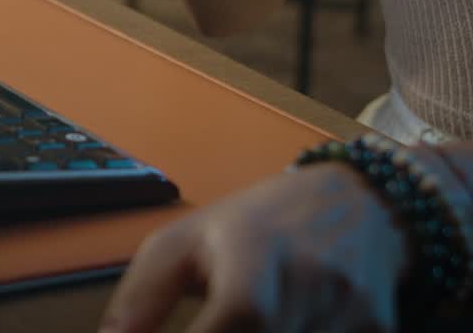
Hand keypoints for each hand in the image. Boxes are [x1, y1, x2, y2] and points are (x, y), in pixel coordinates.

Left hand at [100, 163, 410, 332]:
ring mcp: (352, 313)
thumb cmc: (258, 224)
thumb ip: (144, 293)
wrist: (361, 204)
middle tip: (207, 329)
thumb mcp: (187, 239)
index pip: (238, 315)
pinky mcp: (380, 331)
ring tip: (239, 323)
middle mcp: (311, 281)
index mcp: (255, 250)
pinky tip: (276, 328)